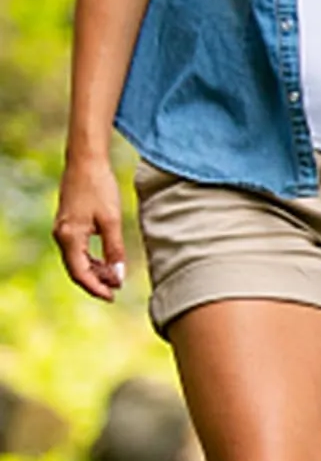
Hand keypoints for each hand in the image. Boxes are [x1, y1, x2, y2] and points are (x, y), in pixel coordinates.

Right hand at [53, 155, 128, 300]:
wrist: (85, 163)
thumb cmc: (99, 188)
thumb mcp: (111, 220)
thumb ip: (114, 248)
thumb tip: (118, 275)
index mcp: (69, 237)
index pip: (79, 272)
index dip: (95, 287)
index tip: (112, 297)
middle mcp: (61, 236)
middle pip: (76, 269)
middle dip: (96, 282)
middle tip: (116, 291)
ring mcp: (63, 230)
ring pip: (77, 260)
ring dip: (95, 271)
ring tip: (115, 278)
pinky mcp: (69, 225)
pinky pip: (78, 250)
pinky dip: (92, 259)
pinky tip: (107, 262)